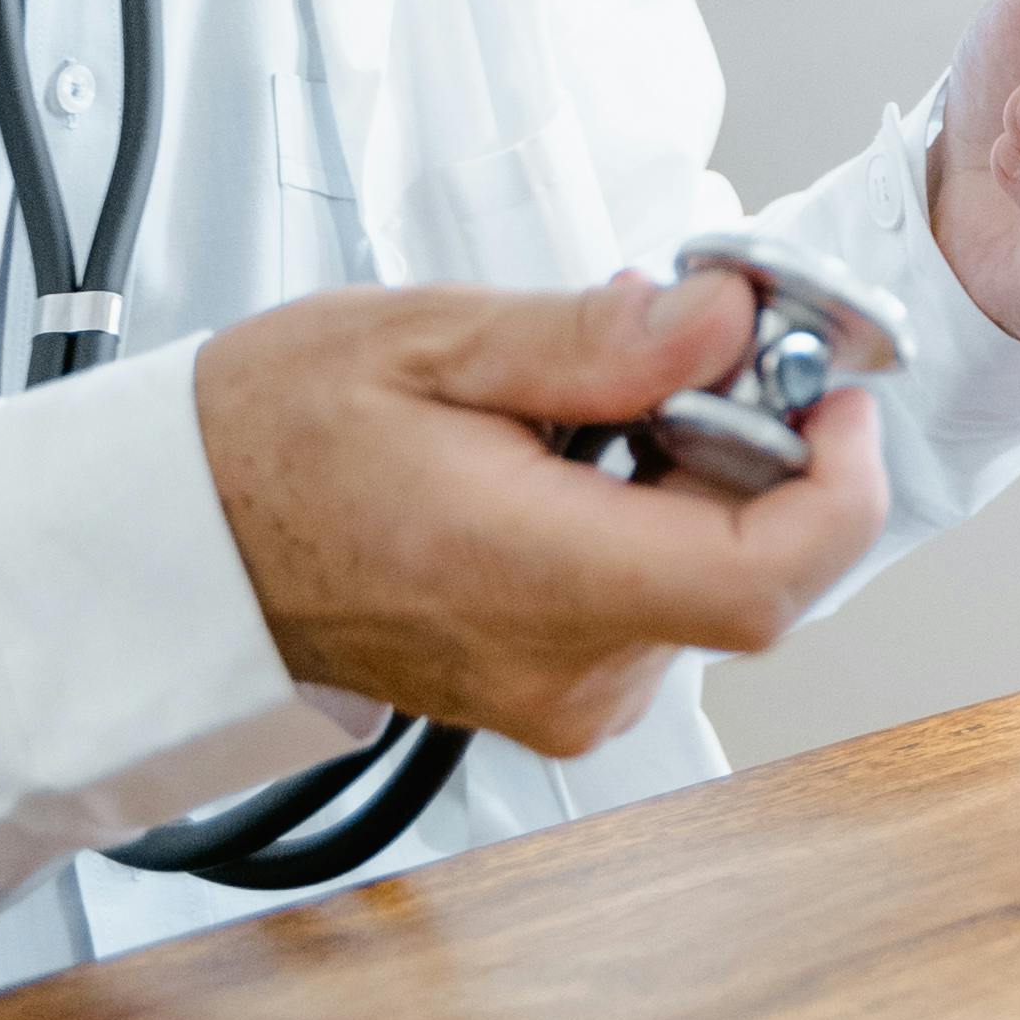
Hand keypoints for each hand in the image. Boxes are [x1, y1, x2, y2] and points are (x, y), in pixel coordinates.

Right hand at [190, 266, 886, 754]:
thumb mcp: (433, 341)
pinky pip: (665, 601)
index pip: (763, 577)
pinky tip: (586, 457)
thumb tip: (727, 323)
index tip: (823, 384)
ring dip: (705, 474)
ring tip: (601, 398)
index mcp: (528, 578)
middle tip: (689, 345)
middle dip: (757, 442)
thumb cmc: (276, 436)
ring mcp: (564, 695)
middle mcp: (562, 668)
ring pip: (718, 579)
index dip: (834, 477)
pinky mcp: (561, 694)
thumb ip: (599, 342)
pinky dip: (662, 515)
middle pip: (757, 569)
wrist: (185, 541)